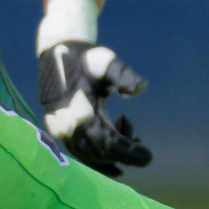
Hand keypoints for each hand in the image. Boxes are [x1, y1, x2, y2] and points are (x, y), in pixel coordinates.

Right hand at [38, 41, 151, 174]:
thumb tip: (140, 88)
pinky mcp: (60, 129)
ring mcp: (62, 129)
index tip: (148, 155)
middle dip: (123, 153)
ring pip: (89, 156)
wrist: (59, 52)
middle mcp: (67, 125)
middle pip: (99, 154)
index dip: (128, 153)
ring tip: (129, 136)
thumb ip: (124, 76)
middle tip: (141, 141)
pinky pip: (80, 151)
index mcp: (79, 111)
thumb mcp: (106, 62)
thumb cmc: (85, 58)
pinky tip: (114, 145)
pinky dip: (98, 154)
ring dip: (111, 154)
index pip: (107, 143)